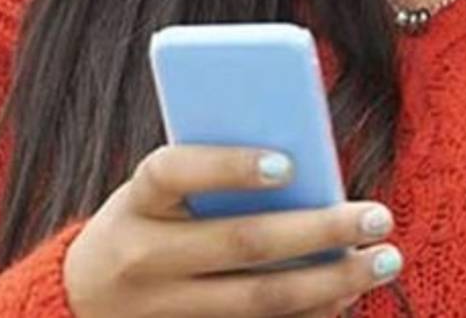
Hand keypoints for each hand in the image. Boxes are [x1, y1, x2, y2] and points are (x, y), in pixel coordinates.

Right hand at [63, 146, 401, 317]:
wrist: (81, 301)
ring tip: (384, 259)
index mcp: (135, 202)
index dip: (227, 166)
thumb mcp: (155, 196)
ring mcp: (165, 311)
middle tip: (378, 215)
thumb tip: (307, 169)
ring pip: (260, 299)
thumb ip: (211, 179)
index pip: (173, 172)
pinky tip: (348, 295)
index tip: (287, 162)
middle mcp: (144, 258)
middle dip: (319, 230)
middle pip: (241, 243)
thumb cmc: (143, 226)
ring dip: (332, 281)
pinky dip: (311, 314)